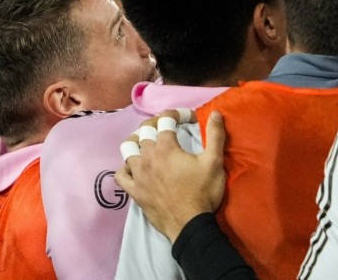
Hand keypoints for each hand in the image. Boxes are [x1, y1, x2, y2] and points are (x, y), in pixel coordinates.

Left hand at [115, 111, 226, 244]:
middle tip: (167, 125)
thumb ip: (215, 135)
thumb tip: (216, 113)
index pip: (165, 121)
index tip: (188, 117)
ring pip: (128, 150)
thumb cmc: (203, 191)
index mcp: (166, 148)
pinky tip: (134, 167)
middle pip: (143, 132)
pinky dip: (126, 167)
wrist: (189, 224)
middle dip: (155, 123)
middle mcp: (147, 158)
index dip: (176, 114)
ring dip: (137, 141)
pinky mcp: (133, 191)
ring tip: (147, 142)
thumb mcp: (214, 161)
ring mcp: (137, 175)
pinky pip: (120, 175)